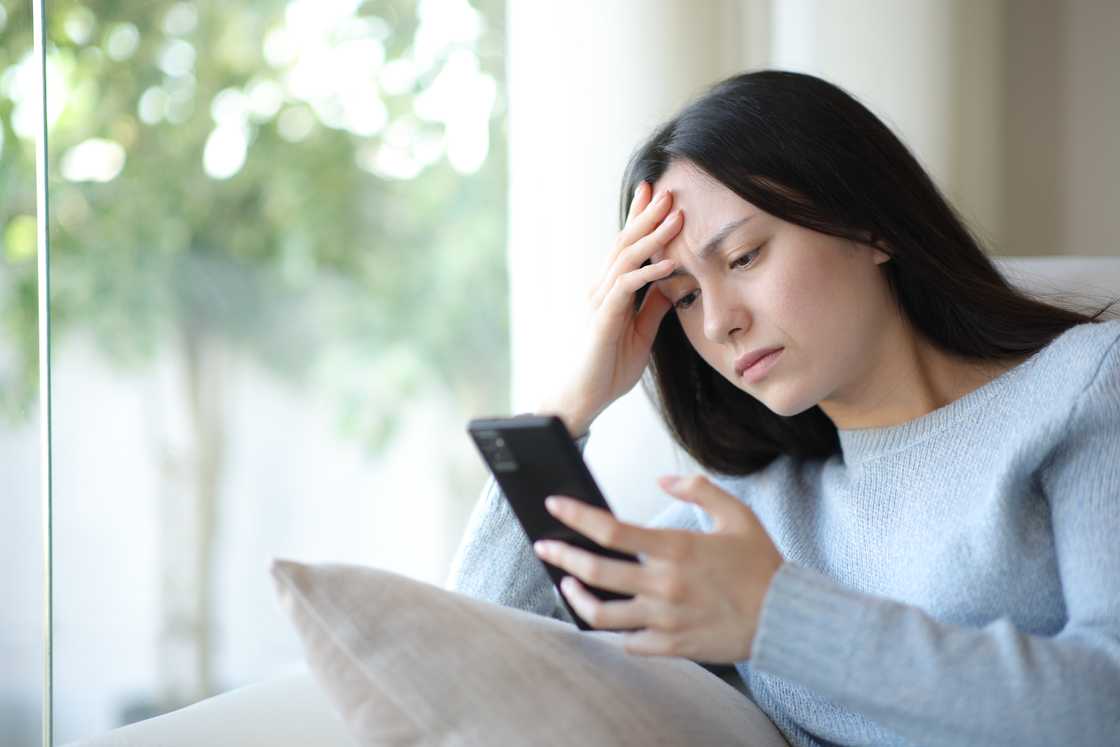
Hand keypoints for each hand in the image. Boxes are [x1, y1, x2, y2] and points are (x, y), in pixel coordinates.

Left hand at [533, 474, 783, 663]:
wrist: (786, 619)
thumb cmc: (760, 565)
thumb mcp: (737, 514)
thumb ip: (699, 489)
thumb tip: (662, 480)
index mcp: (677, 548)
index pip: (612, 530)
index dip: (576, 516)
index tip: (554, 507)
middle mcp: (665, 585)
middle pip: (596, 572)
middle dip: (561, 557)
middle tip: (544, 547)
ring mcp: (666, 619)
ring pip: (602, 614)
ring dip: (576, 598)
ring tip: (565, 584)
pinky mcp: (672, 646)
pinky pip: (627, 642)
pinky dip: (612, 630)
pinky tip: (605, 615)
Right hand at [542, 181, 684, 433]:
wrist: (584, 396)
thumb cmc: (609, 366)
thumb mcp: (642, 332)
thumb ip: (654, 306)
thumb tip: (673, 283)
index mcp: (610, 289)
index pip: (626, 246)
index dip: (640, 219)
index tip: (658, 194)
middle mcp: (602, 288)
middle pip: (625, 242)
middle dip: (647, 215)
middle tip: (668, 190)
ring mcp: (600, 300)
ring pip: (627, 258)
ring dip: (653, 236)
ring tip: (676, 216)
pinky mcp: (603, 317)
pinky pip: (627, 287)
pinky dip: (649, 273)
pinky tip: (671, 263)